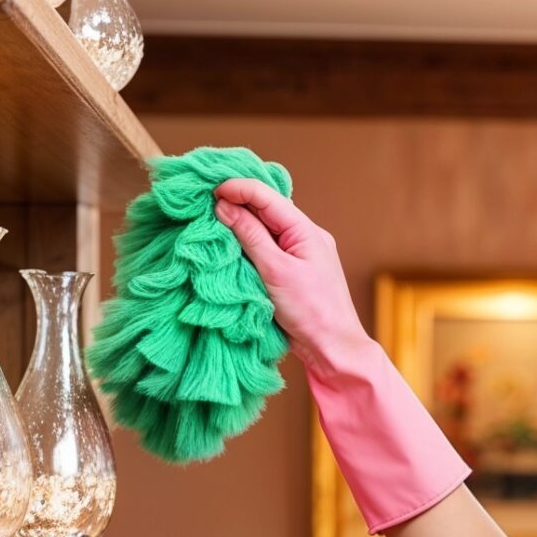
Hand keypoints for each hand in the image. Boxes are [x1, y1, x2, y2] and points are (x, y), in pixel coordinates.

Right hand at [211, 179, 375, 370]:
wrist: (333, 347)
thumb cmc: (311, 311)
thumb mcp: (275, 270)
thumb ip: (250, 236)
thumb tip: (224, 206)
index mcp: (306, 230)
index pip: (267, 196)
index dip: (237, 188)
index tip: (209, 192)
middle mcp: (305, 235)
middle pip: (265, 208)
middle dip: (236, 203)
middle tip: (204, 204)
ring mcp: (300, 253)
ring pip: (264, 228)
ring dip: (239, 224)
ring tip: (211, 222)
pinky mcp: (293, 270)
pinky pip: (267, 247)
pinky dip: (247, 244)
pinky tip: (230, 245)